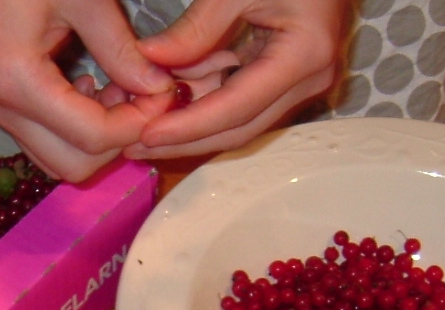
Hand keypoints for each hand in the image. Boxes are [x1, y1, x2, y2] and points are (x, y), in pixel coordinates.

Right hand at [0, 0, 173, 181]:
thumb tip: (157, 87)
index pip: (93, 137)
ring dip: (96, 139)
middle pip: (75, 164)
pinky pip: (43, 141)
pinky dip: (74, 131)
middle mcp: (1, 108)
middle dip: (119, 140)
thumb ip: (120, 48)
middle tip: (145, 97)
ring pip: (58, 160)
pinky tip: (91, 89)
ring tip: (119, 91)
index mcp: (17, 82)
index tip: (165, 94)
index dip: (139, 123)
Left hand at [124, 0, 346, 160]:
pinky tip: (169, 102)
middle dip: (185, 140)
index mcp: (305, 54)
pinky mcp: (290, 74)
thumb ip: (197, 28)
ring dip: (191, 124)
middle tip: (134, 145)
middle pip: (239, 127)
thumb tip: (149, 60)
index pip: (237, 107)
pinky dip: (205, 100)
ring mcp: (302, 80)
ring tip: (142, 126)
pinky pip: (242, 98)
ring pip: (239, 119)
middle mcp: (309, 79)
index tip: (147, 135)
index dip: (189, 127)